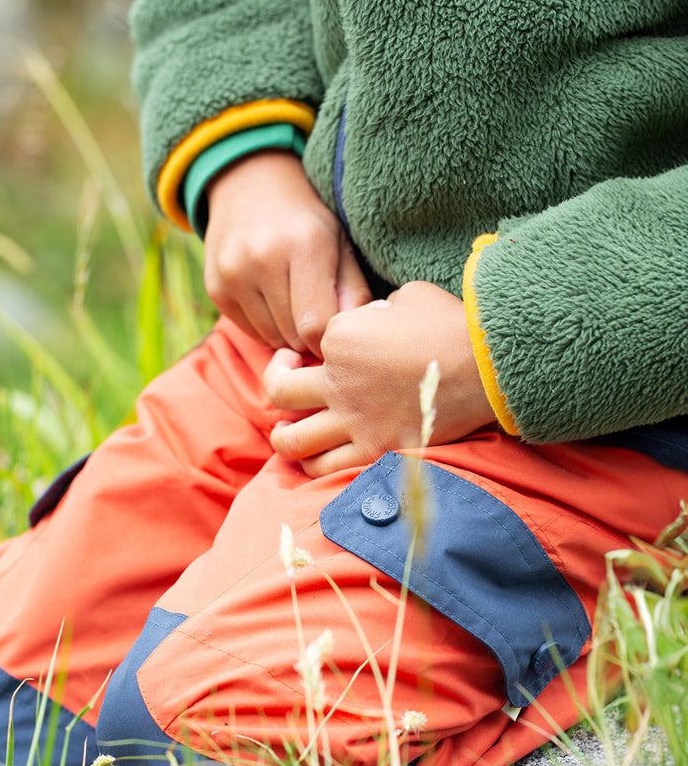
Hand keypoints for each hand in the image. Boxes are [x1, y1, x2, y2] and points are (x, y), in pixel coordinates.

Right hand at [204, 150, 371, 356]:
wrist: (250, 184)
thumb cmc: (306, 219)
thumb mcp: (339, 242)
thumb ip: (353, 291)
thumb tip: (353, 336)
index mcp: (304, 244)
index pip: (316, 326)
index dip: (330, 337)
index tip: (337, 330)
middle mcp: (262, 259)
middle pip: (293, 336)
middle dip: (310, 335)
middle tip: (318, 312)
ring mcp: (233, 274)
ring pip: (271, 338)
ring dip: (287, 332)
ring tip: (294, 301)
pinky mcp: (215, 287)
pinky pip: (249, 331)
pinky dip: (265, 326)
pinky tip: (271, 297)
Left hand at [264, 281, 495, 476]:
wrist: (490, 368)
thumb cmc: (453, 325)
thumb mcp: (408, 296)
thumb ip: (376, 310)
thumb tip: (371, 322)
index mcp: (341, 337)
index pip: (311, 343)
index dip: (320, 343)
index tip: (336, 345)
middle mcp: (338, 382)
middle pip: (279, 393)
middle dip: (276, 384)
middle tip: (288, 381)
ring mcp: (355, 422)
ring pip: (291, 441)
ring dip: (285, 436)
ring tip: (292, 429)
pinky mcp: (376, 451)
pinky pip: (326, 469)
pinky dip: (315, 464)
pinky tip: (321, 455)